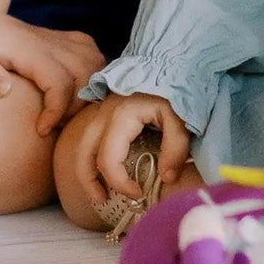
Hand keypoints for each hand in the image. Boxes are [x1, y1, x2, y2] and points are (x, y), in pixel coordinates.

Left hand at [0, 9, 104, 134]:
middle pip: (86, 74)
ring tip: (64, 110)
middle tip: (54, 122)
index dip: (57, 109)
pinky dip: (94, 73)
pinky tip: (76, 91)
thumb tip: (4, 89)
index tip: (41, 129)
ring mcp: (57, 39)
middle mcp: (48, 42)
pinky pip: (92, 53)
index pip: (59, 81)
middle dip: (77, 105)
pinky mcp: (61, 40)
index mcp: (27, 48)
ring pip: (95, 64)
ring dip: (90, 90)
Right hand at [72, 91, 192, 206]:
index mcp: (121, 117)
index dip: (119, 183)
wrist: (168, 61)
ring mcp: (101, 111)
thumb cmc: (175, 90)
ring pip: (82, 145)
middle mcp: (104, 115)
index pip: (108, 159)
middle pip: (84, 153)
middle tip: (102, 201)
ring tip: (98, 193)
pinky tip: (102, 171)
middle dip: (89, 181)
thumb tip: (166, 178)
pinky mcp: (105, 111)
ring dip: (86, 170)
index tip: (139, 194)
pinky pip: (90, 138)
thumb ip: (175, 149)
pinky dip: (91, 157)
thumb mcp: (181, 119)